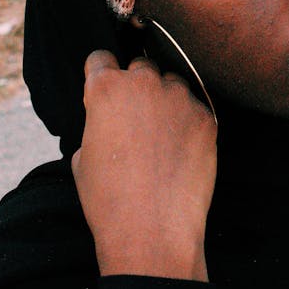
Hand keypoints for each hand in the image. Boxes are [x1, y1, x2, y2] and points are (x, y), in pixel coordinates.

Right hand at [71, 50, 216, 280]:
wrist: (153, 231)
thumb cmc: (109, 199)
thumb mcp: (82, 156)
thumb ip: (97, 123)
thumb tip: (109, 120)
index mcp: (106, 89)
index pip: (101, 58)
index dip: (101, 73)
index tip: (105, 86)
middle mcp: (144, 83)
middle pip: (140, 66)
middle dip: (136, 86)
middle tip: (136, 118)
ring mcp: (179, 97)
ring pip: (172, 83)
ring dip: (166, 100)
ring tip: (162, 137)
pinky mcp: (206, 116)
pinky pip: (195, 107)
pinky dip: (188, 122)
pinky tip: (181, 151)